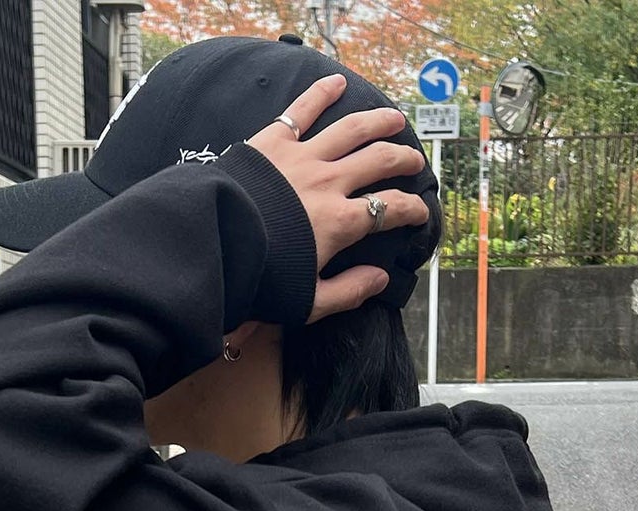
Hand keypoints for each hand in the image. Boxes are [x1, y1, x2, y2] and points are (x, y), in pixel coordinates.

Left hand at [246, 74, 428, 324]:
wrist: (216, 245)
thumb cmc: (259, 281)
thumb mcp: (309, 301)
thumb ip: (349, 291)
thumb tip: (381, 278)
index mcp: (341, 223)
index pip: (390, 210)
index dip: (412, 211)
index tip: (421, 212)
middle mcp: (329, 183)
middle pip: (378, 162)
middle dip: (403, 160)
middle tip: (414, 162)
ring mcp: (303, 158)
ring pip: (352, 130)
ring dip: (378, 122)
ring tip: (395, 119)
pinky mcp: (273, 142)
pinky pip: (302, 110)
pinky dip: (322, 93)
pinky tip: (338, 82)